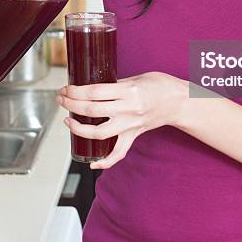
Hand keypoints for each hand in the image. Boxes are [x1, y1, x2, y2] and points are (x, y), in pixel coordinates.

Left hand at [57, 72, 185, 169]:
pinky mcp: (134, 136)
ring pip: (99, 133)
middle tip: (61, 99)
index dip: (75, 91)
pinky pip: (118, 153)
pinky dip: (105, 162)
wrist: (180, 102)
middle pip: (91, 110)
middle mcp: (128, 109)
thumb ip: (116, 84)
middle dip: (71, 104)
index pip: (94, 92)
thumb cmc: (160, 85)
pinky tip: (92, 164)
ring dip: (78, 128)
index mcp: (128, 91)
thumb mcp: (137, 77)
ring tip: (67, 122)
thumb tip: (93, 88)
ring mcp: (130, 125)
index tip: (66, 88)